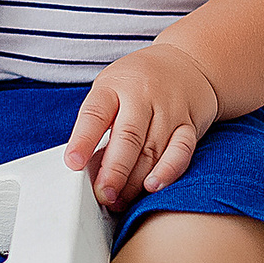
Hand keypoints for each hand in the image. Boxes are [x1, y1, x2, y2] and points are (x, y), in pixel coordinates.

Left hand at [64, 42, 220, 209]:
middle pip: (128, 137)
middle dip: (114, 171)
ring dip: (135, 181)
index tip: (73, 163)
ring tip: (120, 200)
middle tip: (103, 194)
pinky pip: (181, 151)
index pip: (95, 114)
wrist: (186, 63)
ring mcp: (169, 110)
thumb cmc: (138, 82)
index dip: (83, 140)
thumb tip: (86, 167)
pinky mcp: (190, 124)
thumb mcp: (110, 90)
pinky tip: (153, 186)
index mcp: (114, 86)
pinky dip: (168, 171)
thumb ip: (99, 124)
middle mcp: (143, 96)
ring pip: (153, 150)